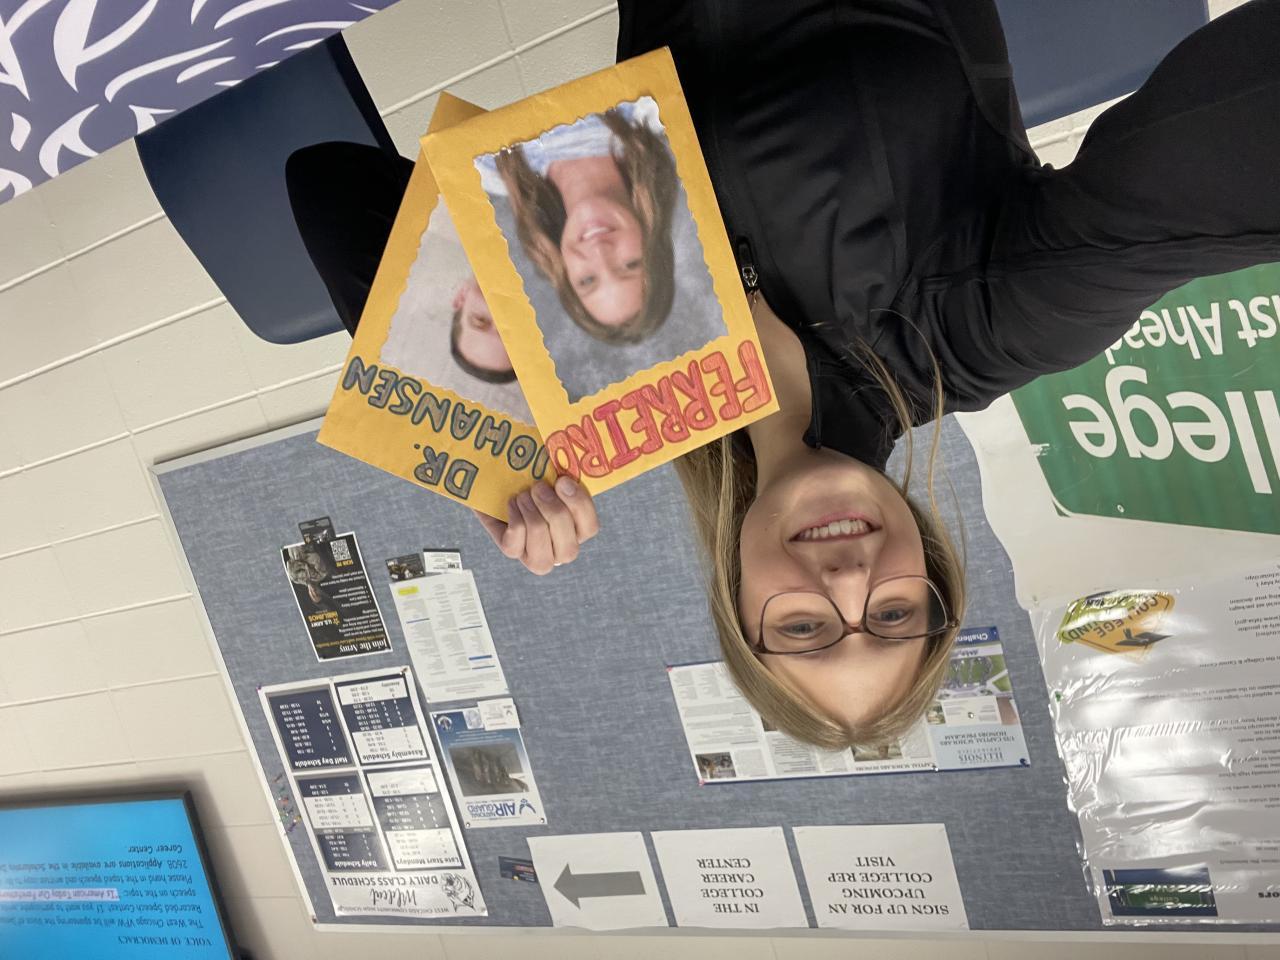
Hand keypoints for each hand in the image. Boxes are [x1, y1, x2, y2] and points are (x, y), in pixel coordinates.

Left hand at [473, 477, 598, 575]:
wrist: (502, 485)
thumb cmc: (534, 480)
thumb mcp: (552, 475)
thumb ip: (563, 475)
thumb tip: (564, 473)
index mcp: (579, 529)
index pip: (590, 529)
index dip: (578, 505)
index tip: (562, 481)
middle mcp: (562, 549)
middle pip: (568, 547)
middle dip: (552, 511)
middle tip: (538, 487)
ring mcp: (538, 556)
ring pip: (541, 550)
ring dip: (531, 515)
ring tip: (522, 496)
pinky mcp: (513, 551)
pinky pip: (515, 545)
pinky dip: (513, 519)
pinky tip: (512, 504)